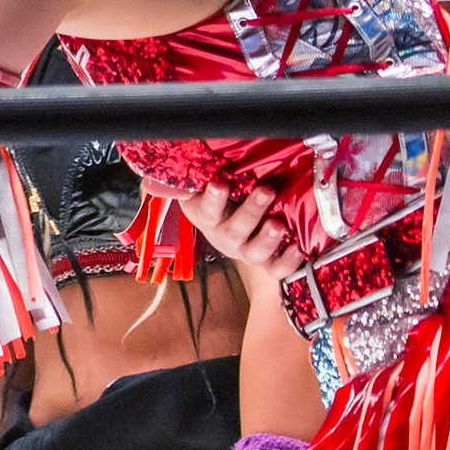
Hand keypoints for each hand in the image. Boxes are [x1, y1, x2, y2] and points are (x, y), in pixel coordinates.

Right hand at [145, 180, 300, 278]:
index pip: (207, 210)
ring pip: (255, 253)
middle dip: (251, 211)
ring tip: (279, 224)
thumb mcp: (199, 191)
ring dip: (268, 239)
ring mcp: (247, 253)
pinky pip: (277, 270)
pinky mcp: (267, 264)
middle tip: (266, 191)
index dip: (213, 199)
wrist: (230, 232)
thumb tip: (150, 179)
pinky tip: (299, 248)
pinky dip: (289, 263)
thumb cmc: (217, 203)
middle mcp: (226, 238)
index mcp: (207, 218)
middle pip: (235, 230)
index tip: (219, 184)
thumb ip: (181, 184)